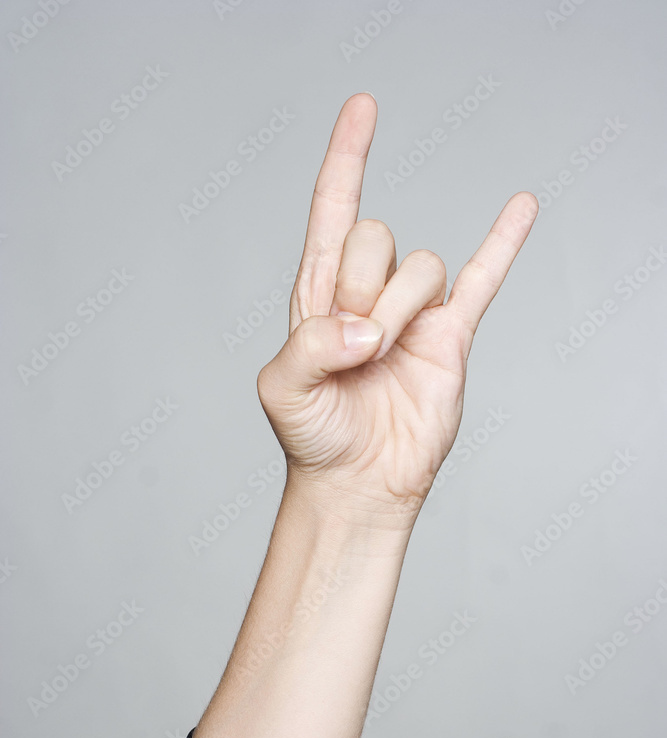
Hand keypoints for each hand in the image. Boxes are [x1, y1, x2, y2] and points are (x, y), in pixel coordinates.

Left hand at [257, 93, 538, 528]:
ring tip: (382, 358)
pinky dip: (503, 244)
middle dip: (364, 287)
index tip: (362, 108)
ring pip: (422, 266)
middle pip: (377, 235)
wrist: (357, 482)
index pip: (334, 208)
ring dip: (401, 310)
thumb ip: (311, 347)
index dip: (346, 158)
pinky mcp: (450, 338)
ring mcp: (412, 312)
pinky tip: (521, 206)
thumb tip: (369, 328)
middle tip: (354, 343)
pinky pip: (483, 280)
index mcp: (320, 291)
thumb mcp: (282, 390)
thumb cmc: (314, 435)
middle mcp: (367, 291)